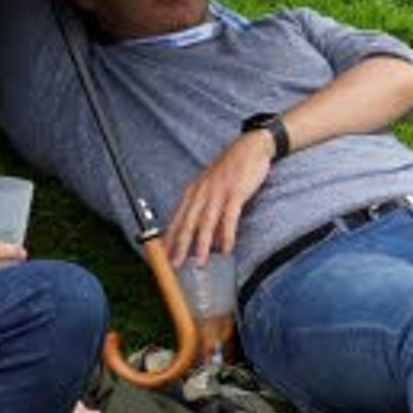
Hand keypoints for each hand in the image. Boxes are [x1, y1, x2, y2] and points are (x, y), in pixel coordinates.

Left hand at [162, 130, 274, 265]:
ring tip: (199, 264)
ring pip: (206, 224)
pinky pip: (229, 218)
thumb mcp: (211, 186)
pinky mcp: (235, 193)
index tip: (163, 258)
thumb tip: (203, 234)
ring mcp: (218, 193)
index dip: (169, 240)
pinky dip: (227, 235)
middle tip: (174, 266)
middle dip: (180, 247)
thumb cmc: (231, 168)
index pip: (177, 220)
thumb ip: (205, 208)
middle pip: (187, 224)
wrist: (250, 146)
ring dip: (202, 246)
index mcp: (193, 192)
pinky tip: (226, 249)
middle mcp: (201, 193)